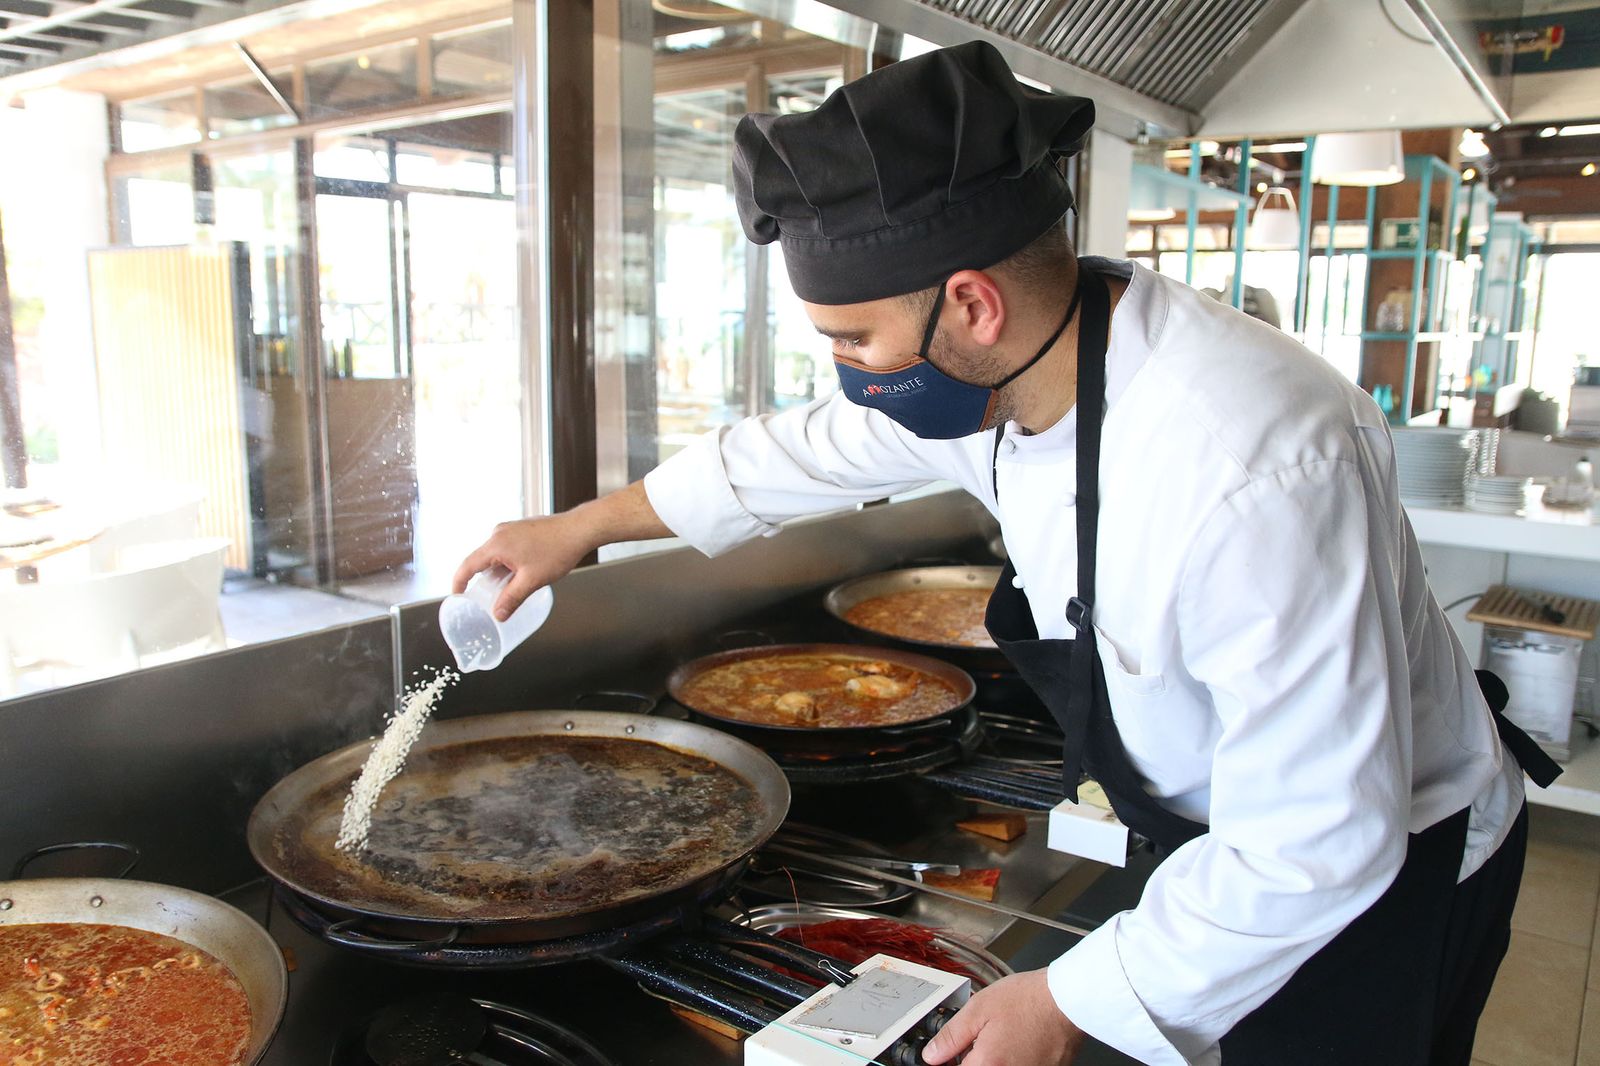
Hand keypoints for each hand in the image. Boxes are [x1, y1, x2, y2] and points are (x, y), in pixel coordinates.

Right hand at [452, 514, 593, 620]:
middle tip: (488, 599)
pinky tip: (521, 574)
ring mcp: (510, 529)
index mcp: (496, 544)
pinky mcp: (521, 529)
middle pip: (482, 560)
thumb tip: (498, 614)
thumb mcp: (531, 581)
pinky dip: (508, 564)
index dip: (459, 582)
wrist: (579, 529)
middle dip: (484, 581)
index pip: (468, 565)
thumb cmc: (558, 550)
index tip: (457, 595)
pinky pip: (506, 549)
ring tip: (510, 588)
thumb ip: (512, 599)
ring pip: (496, 555)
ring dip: (499, 573)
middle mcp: (499, 533)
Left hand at [922, 971, 1083, 1065]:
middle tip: (979, 1041)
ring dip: (994, 1059)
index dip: (950, 1061)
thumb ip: (950, 1036)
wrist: (1068, 1000)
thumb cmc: (1029, 1000)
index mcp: (988, 1065)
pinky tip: (1017, 1042)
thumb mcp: (978, 1009)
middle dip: (973, 1059)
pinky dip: (1015, 1059)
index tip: (950, 1054)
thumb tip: (932, 1054)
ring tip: (1002, 1038)